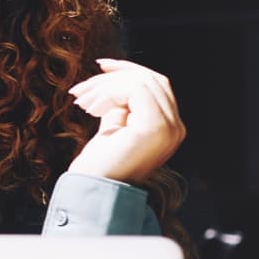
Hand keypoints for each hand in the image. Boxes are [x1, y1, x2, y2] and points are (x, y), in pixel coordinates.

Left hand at [64, 58, 185, 185]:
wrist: (93, 191)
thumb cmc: (100, 164)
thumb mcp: (114, 125)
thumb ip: (122, 103)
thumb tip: (114, 76)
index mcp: (170, 128)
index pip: (157, 85)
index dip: (128, 71)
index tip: (100, 67)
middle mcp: (176, 128)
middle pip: (152, 79)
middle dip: (113, 76)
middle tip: (81, 89)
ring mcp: (170, 128)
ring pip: (142, 81)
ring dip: (105, 85)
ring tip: (82, 101)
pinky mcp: (156, 127)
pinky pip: (135, 89)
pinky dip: (108, 92)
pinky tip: (91, 109)